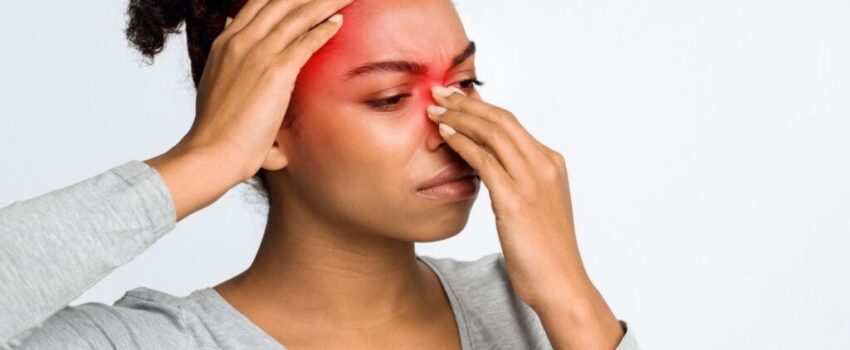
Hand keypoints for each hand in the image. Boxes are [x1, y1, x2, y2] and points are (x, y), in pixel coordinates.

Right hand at [183, 0, 350, 180]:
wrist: (212, 151)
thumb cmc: (218, 131)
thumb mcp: (218, 90)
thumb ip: (231, 69)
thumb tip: (240, 68)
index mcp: (225, 44)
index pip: (257, 4)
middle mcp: (240, 41)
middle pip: (280, 1)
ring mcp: (257, 53)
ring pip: (297, 15)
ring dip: (326, 3)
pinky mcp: (275, 71)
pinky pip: (306, 41)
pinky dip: (325, 29)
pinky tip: (340, 21)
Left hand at [427, 86, 588, 307]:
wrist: (560, 283)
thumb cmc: (544, 252)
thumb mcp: (535, 207)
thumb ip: (518, 183)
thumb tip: (491, 168)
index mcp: (551, 164)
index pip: (511, 123)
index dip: (481, 107)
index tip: (457, 98)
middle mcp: (544, 165)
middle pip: (501, 120)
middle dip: (467, 102)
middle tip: (439, 91)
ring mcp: (531, 180)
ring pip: (491, 133)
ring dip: (460, 117)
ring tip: (434, 108)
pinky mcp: (514, 198)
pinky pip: (483, 160)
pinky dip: (462, 142)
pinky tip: (444, 134)